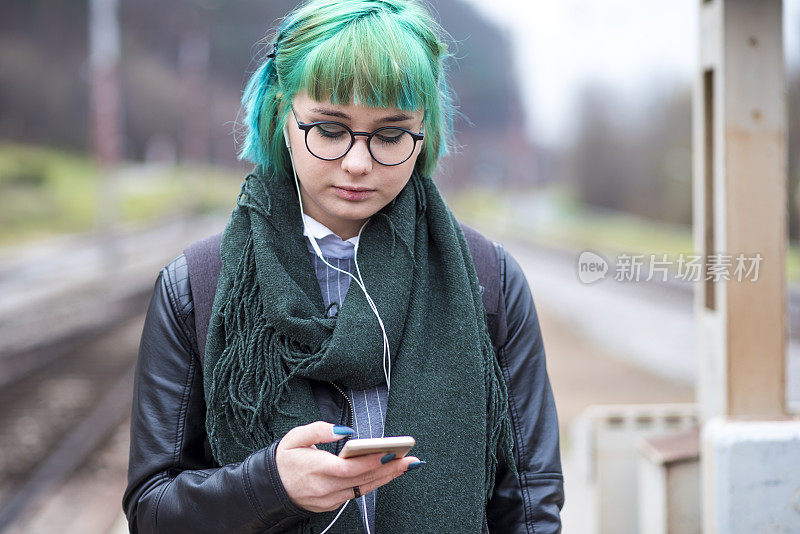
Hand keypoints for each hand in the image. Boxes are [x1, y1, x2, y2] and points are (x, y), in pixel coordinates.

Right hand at [275, 421, 419, 512]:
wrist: (270, 488)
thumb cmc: (284, 460)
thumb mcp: (294, 437)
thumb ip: (319, 429)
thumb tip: (345, 430)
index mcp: (316, 469)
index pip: (349, 467)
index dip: (371, 460)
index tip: (389, 452)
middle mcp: (324, 488)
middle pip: (362, 479)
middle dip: (388, 468)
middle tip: (410, 459)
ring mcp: (329, 499)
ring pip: (363, 488)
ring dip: (386, 477)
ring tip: (405, 464)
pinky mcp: (332, 505)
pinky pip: (356, 493)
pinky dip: (372, 482)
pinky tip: (386, 472)